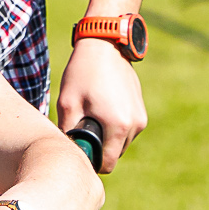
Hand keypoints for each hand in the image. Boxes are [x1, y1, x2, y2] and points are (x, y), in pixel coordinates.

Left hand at [54, 40, 146, 165]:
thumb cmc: (83, 73)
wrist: (105, 44)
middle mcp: (135, 125)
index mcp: (118, 126)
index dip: (90, 161)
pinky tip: (101, 108)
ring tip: (91, 115)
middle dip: (98, 148)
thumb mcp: (67, 104)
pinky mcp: (141, 110)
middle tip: (80, 128)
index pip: (106, 164)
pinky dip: (114, 126)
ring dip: (106, 137)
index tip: (78, 148)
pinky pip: (126, 130)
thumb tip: (69, 154)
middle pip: (114, 154)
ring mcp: (141, 118)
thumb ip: (68, 133)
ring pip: (121, 143)